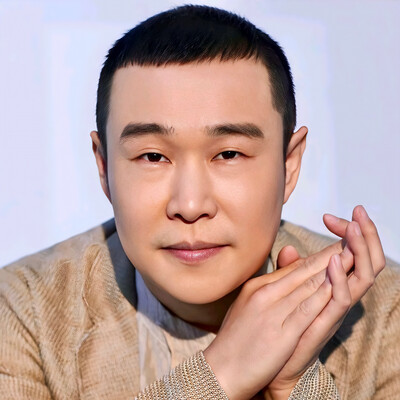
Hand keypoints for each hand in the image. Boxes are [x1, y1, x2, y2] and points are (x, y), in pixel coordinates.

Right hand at [203, 239, 350, 399]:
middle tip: (347, 241)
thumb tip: (278, 279)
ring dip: (331, 271)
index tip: (332, 248)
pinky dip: (323, 296)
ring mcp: (272, 312)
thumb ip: (266, 290)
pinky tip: (337, 286)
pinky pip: (306, 310)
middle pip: (301, 272)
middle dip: (327, 256)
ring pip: (307, 286)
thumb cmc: (234, 340)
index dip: (315, 257)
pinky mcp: (281, 334)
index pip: (291, 269)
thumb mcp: (247, 307)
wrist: (220, 370)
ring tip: (350, 257)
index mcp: (256, 287)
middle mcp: (264, 294)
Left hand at [265, 205, 385, 398]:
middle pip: (363, 261)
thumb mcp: (286, 292)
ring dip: (359, 250)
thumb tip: (288, 249)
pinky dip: (340, 279)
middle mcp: (337, 295)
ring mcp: (333, 309)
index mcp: (329, 286)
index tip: (331, 216)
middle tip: (358, 212)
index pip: (347, 254)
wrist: (272, 365)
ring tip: (353, 227)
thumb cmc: (281, 327)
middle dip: (363, 235)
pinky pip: (341, 300)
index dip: (345, 233)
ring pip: (361, 277)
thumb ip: (289, 271)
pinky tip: (334, 261)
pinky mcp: (325, 324)